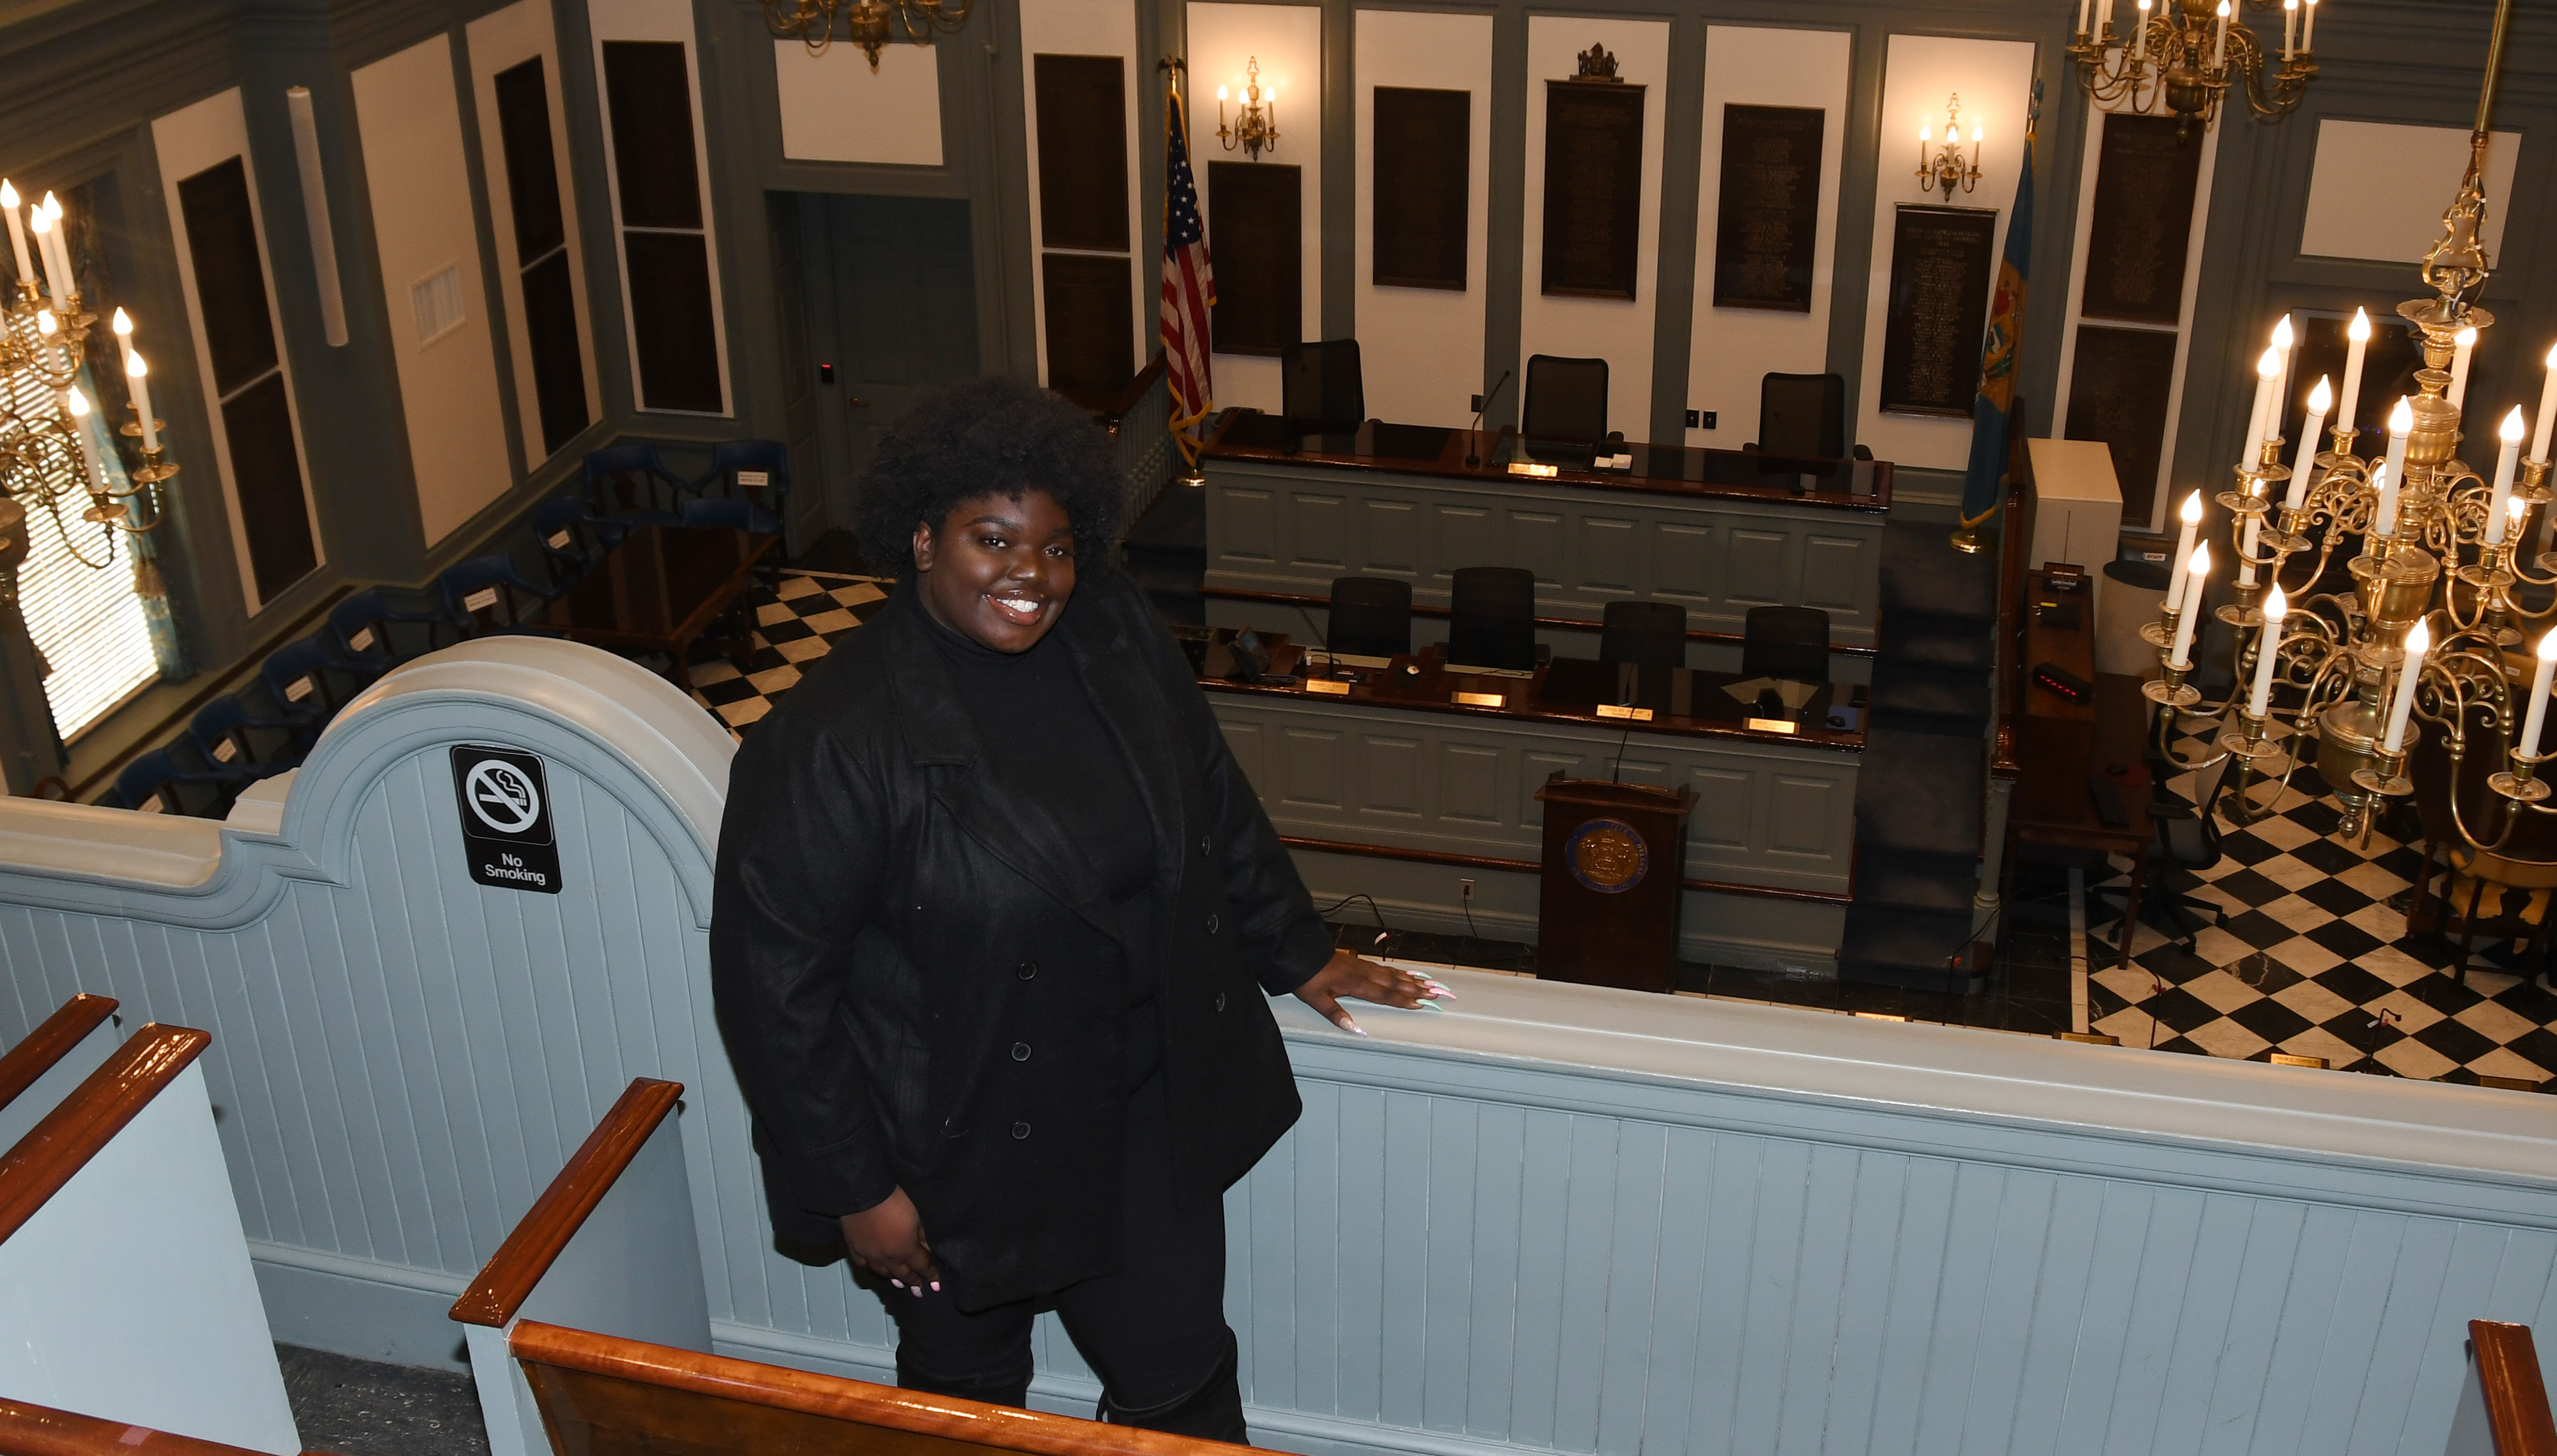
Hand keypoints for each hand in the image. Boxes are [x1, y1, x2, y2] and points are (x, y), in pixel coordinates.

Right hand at [840, 1187, 939, 1295]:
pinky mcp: (855, 1249)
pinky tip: (876, 1270)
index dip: (931, 1275)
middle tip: (919, 1290)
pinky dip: (872, 1269)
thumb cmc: (894, 1200)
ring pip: (884, 1273)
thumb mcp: (917, 1215)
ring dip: (894, 1279)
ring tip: (900, 1284)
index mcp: (906, 1249)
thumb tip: (927, 1249)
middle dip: (914, 1282)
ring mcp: (870, 1255)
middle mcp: (889, 1258)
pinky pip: (864, 1265)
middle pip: (904, 1274)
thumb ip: (922, 1235)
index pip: (922, 1266)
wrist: (864, 1193)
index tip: (936, 1284)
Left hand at [1291, 949, 1451, 1035]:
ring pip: (1393, 974)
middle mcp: (1364, 974)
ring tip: (1431, 983)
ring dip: (1413, 979)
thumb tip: (1355, 1029)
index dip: (1403, 1000)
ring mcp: (1363, 967)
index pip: (1385, 995)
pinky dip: (1400, 971)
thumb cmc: (1307, 978)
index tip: (1422, 1003)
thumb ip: (1336, 1014)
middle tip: (1438, 992)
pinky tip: (1407, 973)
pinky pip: (1386, 968)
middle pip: (1395, 983)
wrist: (1300, 953)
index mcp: (1356, 985)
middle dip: (1417, 988)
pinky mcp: (1360, 963)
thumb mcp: (1317, 1000)